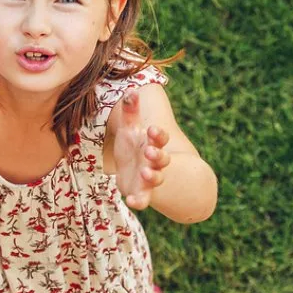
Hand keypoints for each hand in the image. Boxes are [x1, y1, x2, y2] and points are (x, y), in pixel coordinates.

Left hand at [110, 88, 169, 209]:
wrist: (133, 171)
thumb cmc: (133, 147)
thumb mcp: (130, 129)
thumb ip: (131, 111)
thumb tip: (131, 89)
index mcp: (152, 144)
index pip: (160, 138)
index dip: (157, 135)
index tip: (151, 129)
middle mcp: (154, 162)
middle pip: (162, 158)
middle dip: (157, 155)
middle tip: (149, 151)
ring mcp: (149, 178)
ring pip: (155, 178)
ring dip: (152, 176)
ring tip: (145, 172)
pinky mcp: (140, 193)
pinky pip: (142, 199)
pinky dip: (139, 201)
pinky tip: (131, 202)